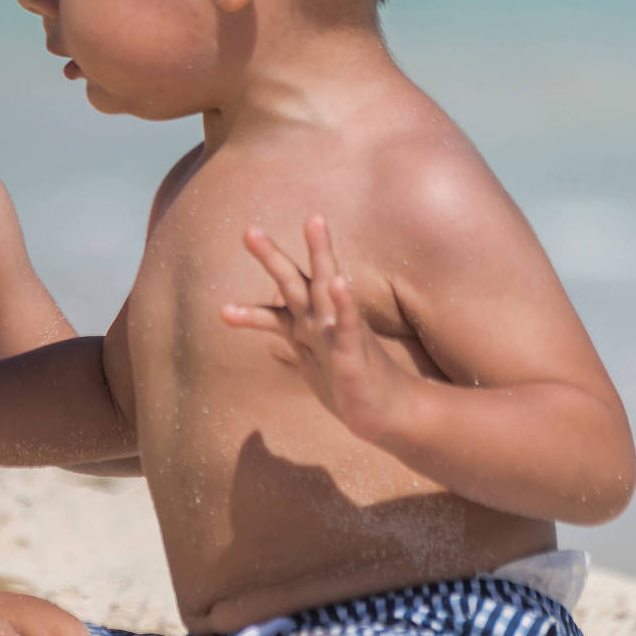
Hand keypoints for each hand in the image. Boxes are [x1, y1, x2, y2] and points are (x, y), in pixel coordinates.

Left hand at [221, 216, 411, 443]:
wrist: (386, 413)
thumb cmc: (348, 384)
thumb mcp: (312, 366)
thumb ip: (292, 350)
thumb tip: (271, 348)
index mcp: (309, 322)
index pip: (284, 291)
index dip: (267, 269)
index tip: (249, 237)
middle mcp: (323, 321)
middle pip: (294, 283)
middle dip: (272, 258)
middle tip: (249, 231)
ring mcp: (339, 333)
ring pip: (324, 291)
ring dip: (320, 256)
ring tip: (314, 223)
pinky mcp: (353, 354)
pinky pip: (347, 327)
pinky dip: (344, 305)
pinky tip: (338, 283)